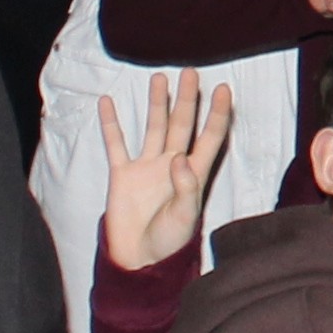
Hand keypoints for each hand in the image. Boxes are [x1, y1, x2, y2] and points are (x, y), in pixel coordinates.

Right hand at [99, 71, 234, 271]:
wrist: (138, 260)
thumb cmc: (168, 243)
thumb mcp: (184, 217)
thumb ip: (186, 188)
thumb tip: (180, 158)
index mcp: (193, 174)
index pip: (209, 138)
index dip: (217, 115)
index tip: (224, 90)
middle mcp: (171, 164)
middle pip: (182, 124)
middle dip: (187, 99)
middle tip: (192, 72)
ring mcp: (146, 167)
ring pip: (153, 128)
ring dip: (157, 104)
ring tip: (160, 79)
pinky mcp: (122, 175)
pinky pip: (116, 144)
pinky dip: (111, 123)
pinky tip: (108, 102)